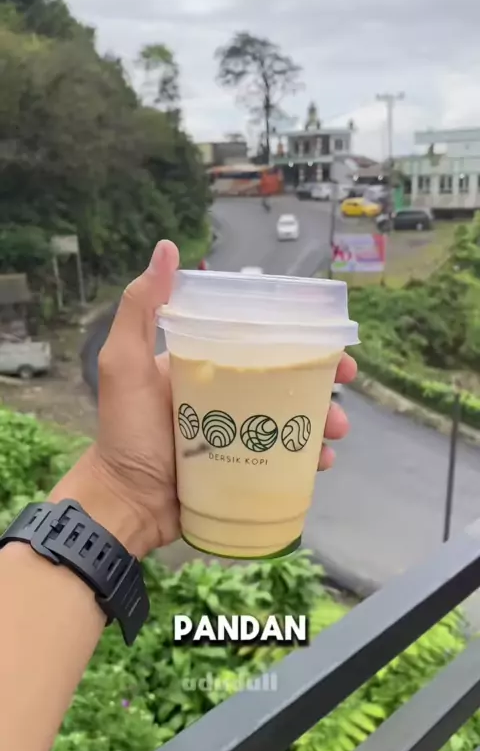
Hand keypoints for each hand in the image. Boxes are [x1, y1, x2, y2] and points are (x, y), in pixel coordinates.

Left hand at [52, 241, 355, 558]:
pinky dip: (309, 460)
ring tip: (334, 431)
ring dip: (322, 420)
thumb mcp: (125, 363)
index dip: (296, 336)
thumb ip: (142, 309)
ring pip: (293, 419)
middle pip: (285, 378)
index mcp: (206, 365)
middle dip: (320, 379)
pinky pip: (286, 459)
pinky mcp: (247, 468)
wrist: (126, 501)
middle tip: (343, 386)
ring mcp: (240, 434)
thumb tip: (168, 248)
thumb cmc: (125, 430)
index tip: (325, 337)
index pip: (258, 341)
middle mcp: (227, 394)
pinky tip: (321, 463)